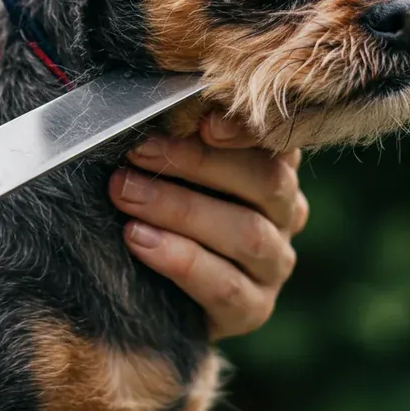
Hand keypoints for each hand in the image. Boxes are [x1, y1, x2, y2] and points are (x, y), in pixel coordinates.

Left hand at [110, 113, 307, 340]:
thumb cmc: (156, 206)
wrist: (148, 292)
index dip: (246, 128)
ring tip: (125, 195)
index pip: (276, 138)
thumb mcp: (167, 165)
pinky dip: (180, 260)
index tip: (204, 121)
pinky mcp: (253, 310)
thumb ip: (174, 135)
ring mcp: (274, 264)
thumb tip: (148, 100)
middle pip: (264, 181)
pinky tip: (138, 240)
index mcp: (272, 165)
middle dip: (196, 162)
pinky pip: (226, 286)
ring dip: (179, 209)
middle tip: (138, 152)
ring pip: (246, 233)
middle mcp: (284, 212)